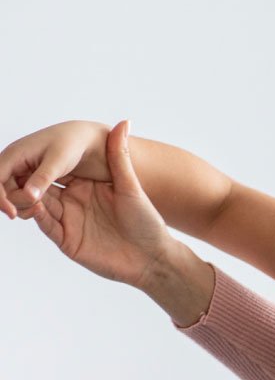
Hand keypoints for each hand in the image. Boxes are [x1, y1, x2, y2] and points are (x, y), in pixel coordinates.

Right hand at [0, 120, 109, 218]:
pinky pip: (26, 195)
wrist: (87, 139)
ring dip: (24, 205)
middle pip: (4, 190)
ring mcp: (23, 171)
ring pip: (14, 195)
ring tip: (41, 209)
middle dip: (16, 202)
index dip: (0, 197)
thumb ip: (43, 178)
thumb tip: (29, 196)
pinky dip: (33, 203)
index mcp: (15, 154)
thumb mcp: (58, 161)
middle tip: (38, 208)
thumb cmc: (73, 144)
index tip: (13, 214)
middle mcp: (15, 163)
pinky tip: (45, 207)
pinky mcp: (34, 179)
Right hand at [22, 120, 181, 291]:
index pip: (48, 172)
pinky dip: (37, 214)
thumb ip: (120, 156)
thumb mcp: (131, 187)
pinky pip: (46, 225)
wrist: (154, 257)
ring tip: (22, 188)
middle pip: (34, 188)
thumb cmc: (147, 223)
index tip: (23, 154)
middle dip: (21, 179)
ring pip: (35, 205)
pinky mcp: (68, 241)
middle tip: (13, 172)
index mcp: (82, 186)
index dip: (33, 165)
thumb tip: (124, 121)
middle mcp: (71, 202)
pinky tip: (33, 204)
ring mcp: (68, 222)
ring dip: (24, 195)